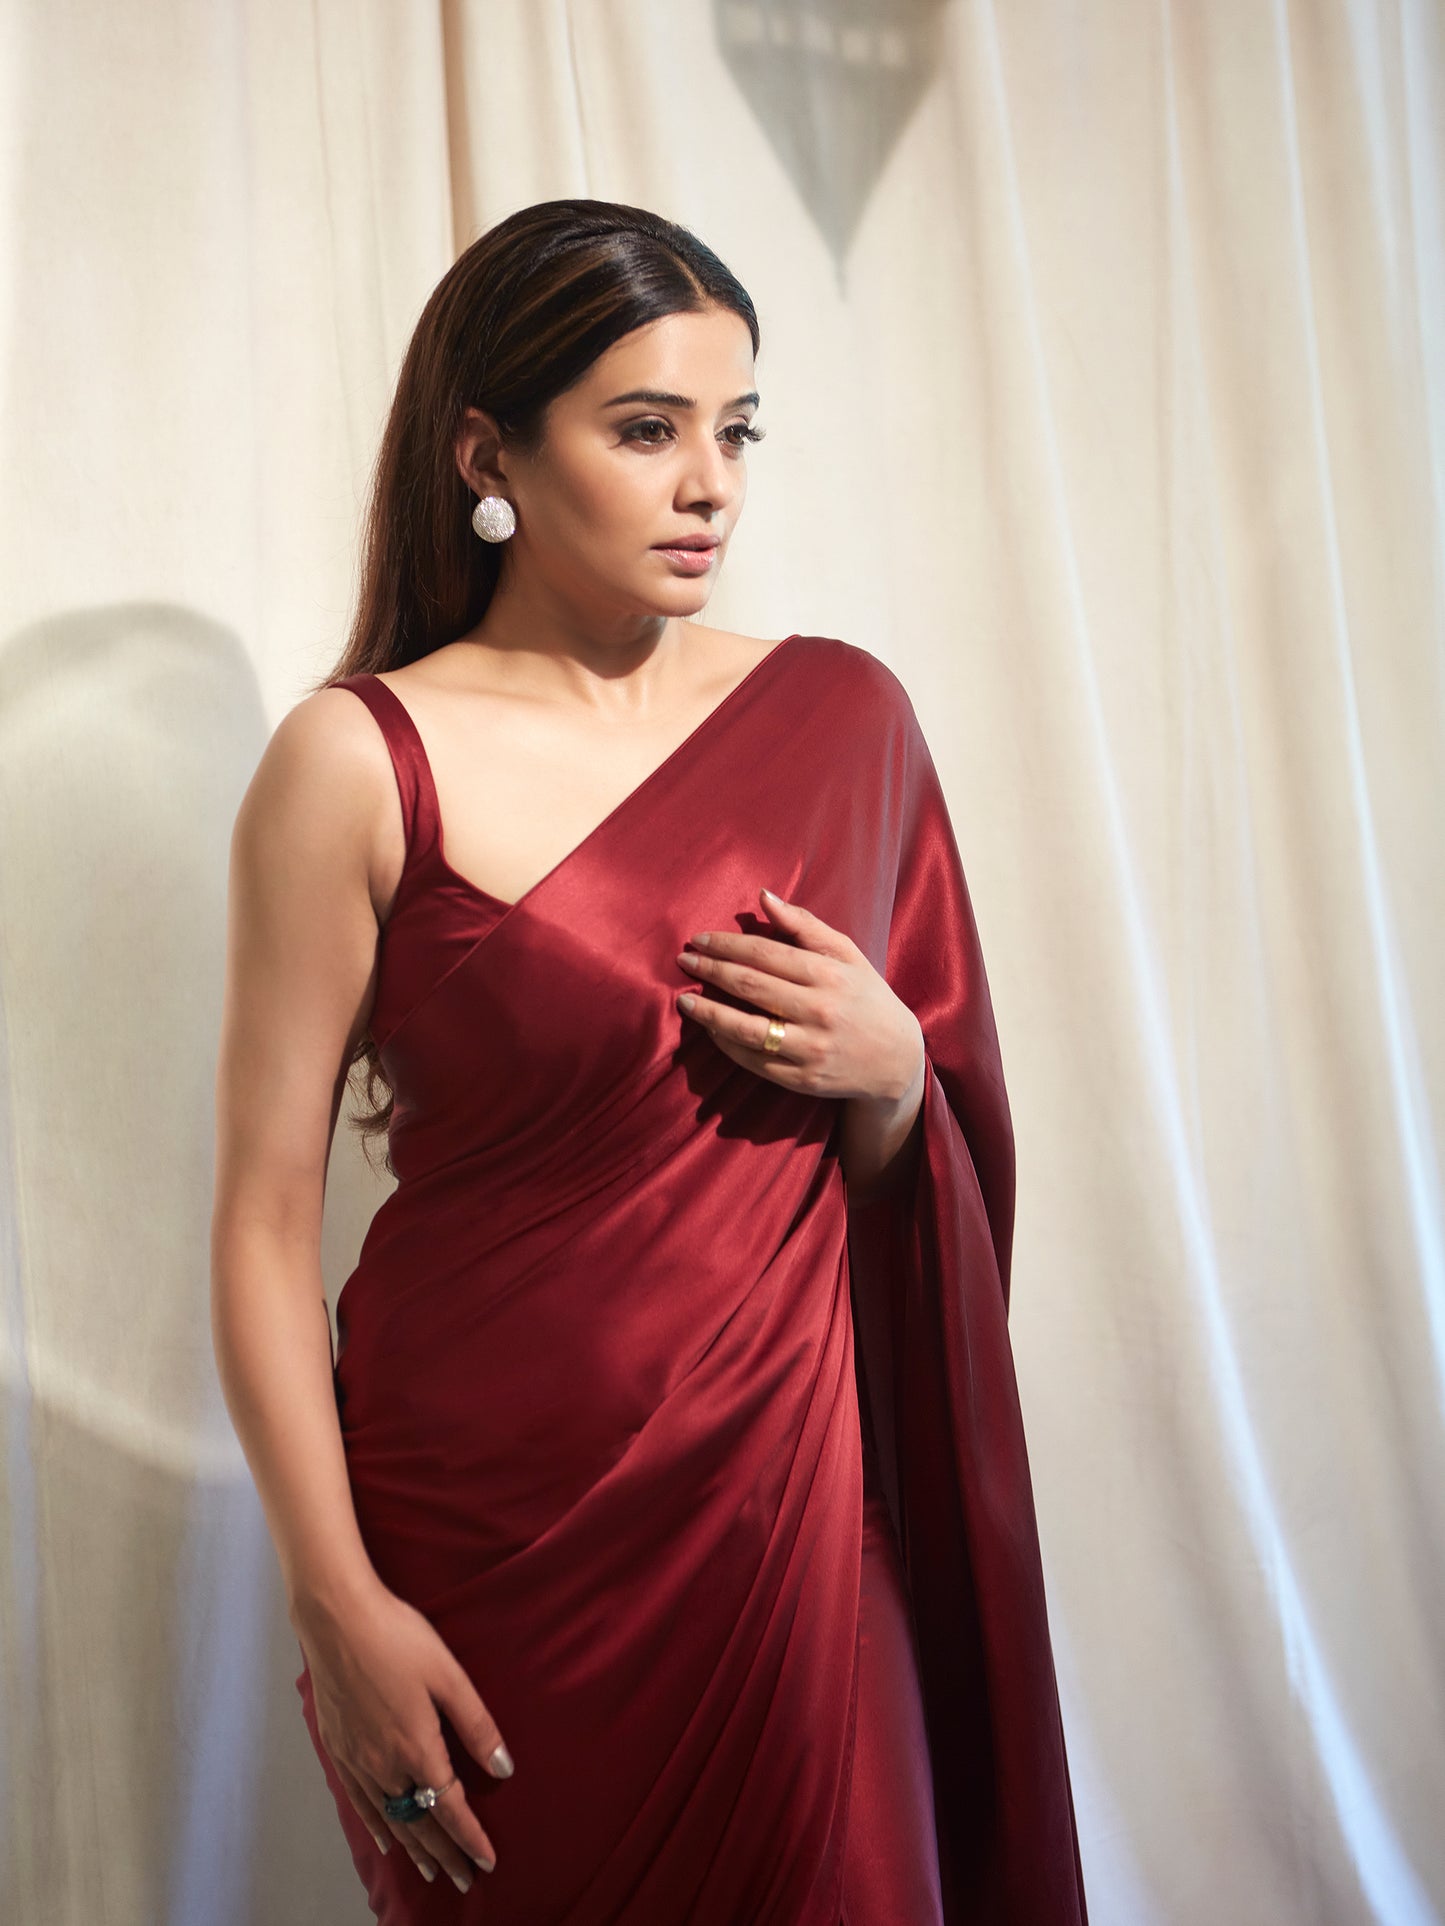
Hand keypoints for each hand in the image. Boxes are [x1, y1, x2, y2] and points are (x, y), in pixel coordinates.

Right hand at [295, 1577, 512, 1892]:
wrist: (337, 1619)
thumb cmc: (398, 1638)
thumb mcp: (448, 1675)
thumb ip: (477, 1725)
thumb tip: (503, 1768)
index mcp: (417, 1747)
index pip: (449, 1808)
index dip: (470, 1838)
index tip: (487, 1862)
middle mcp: (385, 1765)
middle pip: (420, 1822)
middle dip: (445, 1853)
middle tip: (464, 1878)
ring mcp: (358, 1760)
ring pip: (390, 1818)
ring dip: (413, 1847)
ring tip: (430, 1869)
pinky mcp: (338, 1749)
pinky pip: (359, 1802)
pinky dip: (376, 1826)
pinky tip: (385, 1838)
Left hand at [675, 886, 923, 1101]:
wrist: (896, 1060)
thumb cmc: (865, 997)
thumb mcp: (846, 954)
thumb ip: (804, 926)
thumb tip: (764, 896)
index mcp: (829, 974)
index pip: (765, 954)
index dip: (726, 945)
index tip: (699, 940)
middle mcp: (820, 1011)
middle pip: (750, 986)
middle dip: (710, 971)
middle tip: (684, 961)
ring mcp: (811, 1048)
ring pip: (747, 1028)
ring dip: (709, 1013)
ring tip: (684, 1002)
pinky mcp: (803, 1079)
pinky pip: (754, 1061)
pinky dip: (727, 1044)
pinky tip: (712, 1030)